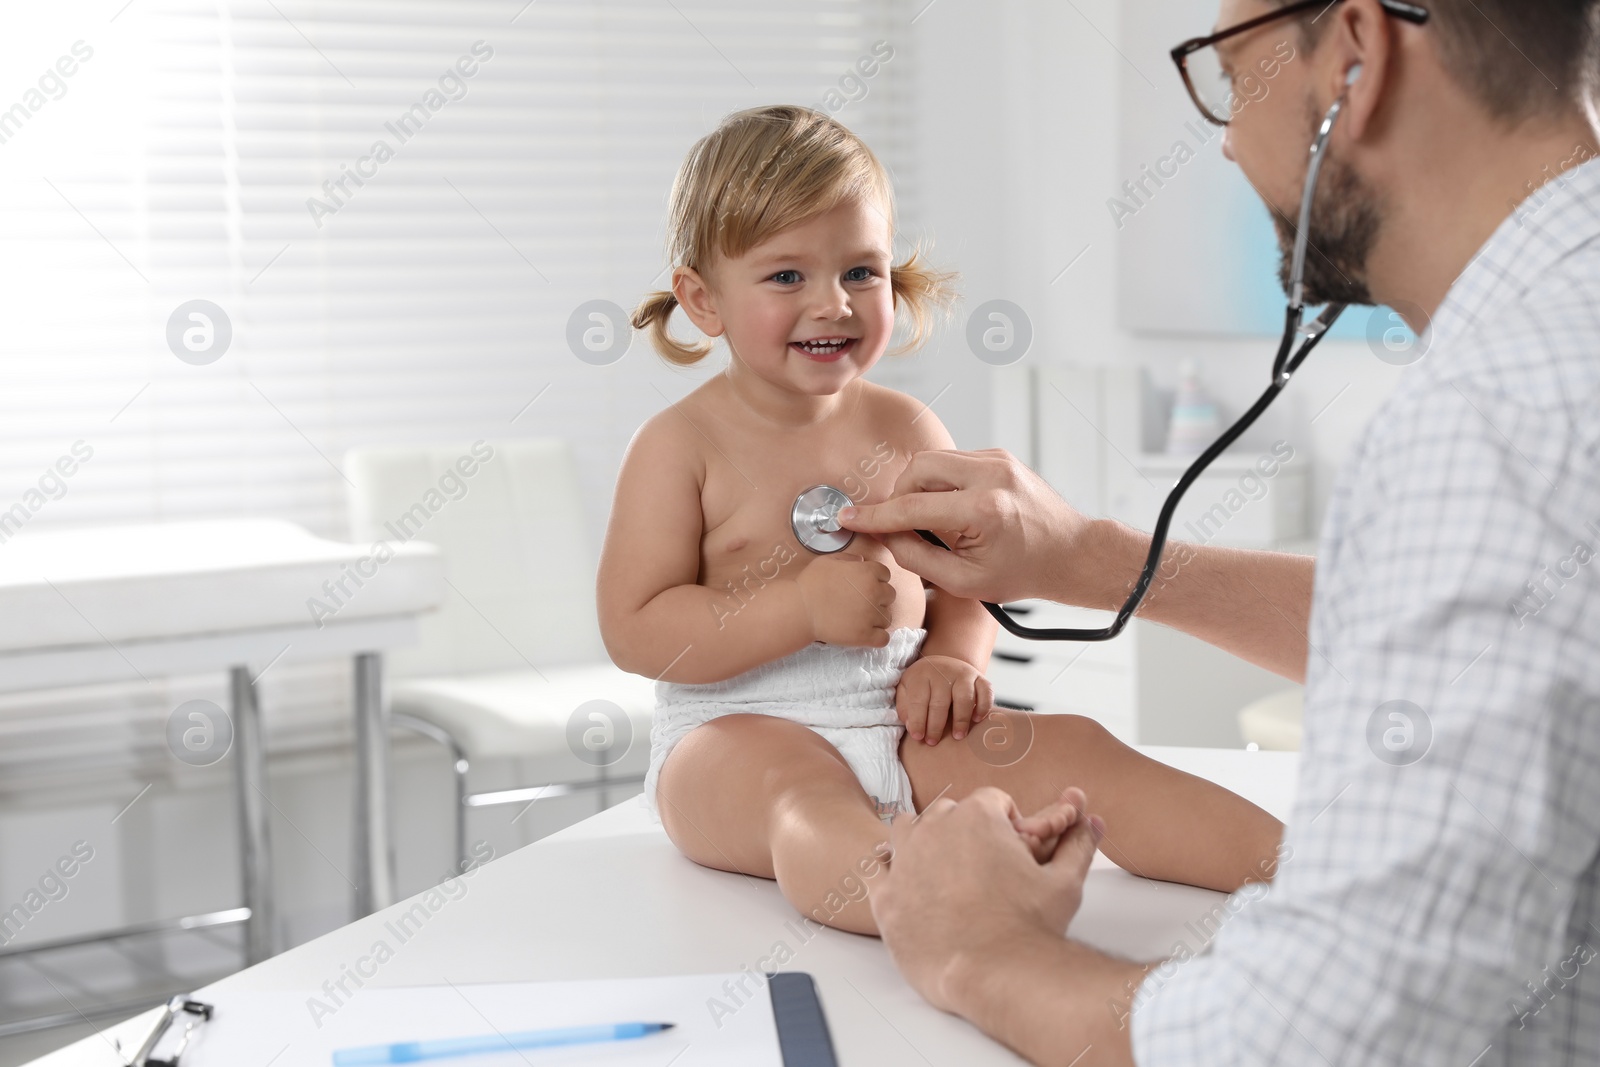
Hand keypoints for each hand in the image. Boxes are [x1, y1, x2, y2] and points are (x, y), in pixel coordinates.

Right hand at [794, 552, 895, 646]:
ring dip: (876, 619)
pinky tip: (865, 634)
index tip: (863, 586)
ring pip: (887, 618)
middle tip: (860, 603)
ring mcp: (871, 615)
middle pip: (890, 595)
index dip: (875, 580)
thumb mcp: (828, 561)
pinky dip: (877, 638)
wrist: (800, 609)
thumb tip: (861, 561)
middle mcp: (874, 592)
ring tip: (858, 619)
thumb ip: (849, 559)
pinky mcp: (865, 635)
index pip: (885, 574)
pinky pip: (883, 639)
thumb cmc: (810, 583)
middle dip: (878, 598)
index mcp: (868, 572)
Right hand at [836, 449, 1118, 609]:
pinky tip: (952, 510)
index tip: (848, 518)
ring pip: (933, 461)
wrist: (1071, 552)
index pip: (912, 507)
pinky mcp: (999, 456)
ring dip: (920, 489)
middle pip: (918, 469)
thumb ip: (918, 558)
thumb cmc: (1025, 572)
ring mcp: (997, 460)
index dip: (874, 515)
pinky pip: (952, 462)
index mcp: (984, 509)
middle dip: (900, 495)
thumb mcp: (965, 582)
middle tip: (903, 525)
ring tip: (933, 522)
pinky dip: (940, 483)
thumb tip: (886, 536)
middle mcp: (991, 475)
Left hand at [872, 786, 1103, 1013]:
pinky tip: (908, 889)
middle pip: (946, 813)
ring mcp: (905, 860)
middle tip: (979, 868)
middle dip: (962, 832)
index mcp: (977, 816)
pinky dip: (890, 873)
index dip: (1004, 823)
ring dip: (921, 841)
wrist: (997, 974)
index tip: (1008, 849)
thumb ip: (1077, 843)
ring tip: (942, 873)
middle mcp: (935, 828)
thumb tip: (1092, 819)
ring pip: (906, 830)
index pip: (990, 801)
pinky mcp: (885, 895)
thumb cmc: (1031, 929)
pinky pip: (876, 867)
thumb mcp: (1065, 881)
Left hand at [896, 654, 993, 743]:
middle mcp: (944, 672)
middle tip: (933, 742)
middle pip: (940, 702)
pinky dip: (983, 706)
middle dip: (936, 725)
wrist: (943, 664)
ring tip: (957, 736)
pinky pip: (986, 692)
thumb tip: (911, 726)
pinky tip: (976, 720)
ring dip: (961, 719)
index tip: (917, 737)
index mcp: (922, 675)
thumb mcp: (906, 689)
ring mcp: (964, 674)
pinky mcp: (980, 678)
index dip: (917, 721)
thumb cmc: (922, 683)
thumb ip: (905, 706)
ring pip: (964, 697)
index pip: (918, 700)